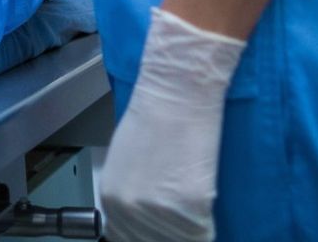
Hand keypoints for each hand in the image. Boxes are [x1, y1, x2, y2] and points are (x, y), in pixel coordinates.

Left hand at [98, 8, 245, 241]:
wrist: (177, 90)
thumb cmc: (154, 117)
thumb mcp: (127, 163)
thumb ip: (130, 196)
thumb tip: (143, 215)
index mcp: (110, 199)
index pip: (128, 240)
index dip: (151, 237)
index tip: (166, 232)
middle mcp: (128, 210)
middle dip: (172, 234)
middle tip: (183, 218)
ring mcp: (157, 211)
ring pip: (181, 241)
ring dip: (190, 229)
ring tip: (195, 205)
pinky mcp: (189, 207)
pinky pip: (203, 233)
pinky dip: (207, 223)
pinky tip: (205, 201)